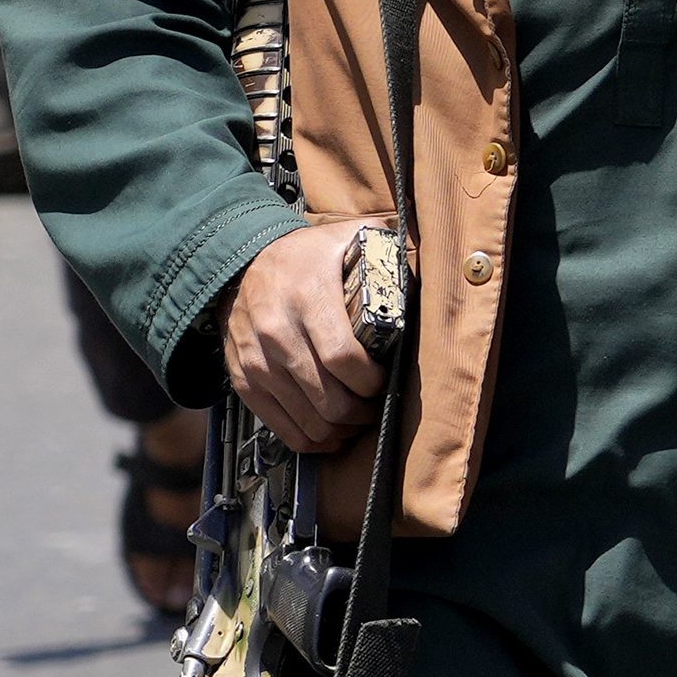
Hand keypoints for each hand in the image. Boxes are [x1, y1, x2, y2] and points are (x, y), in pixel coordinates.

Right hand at [224, 218, 385, 453]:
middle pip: (328, 398)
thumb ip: (389, 250)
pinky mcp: (243, 380)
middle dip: (362, 412)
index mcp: (307, 295)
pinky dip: (312, 439)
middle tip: (376, 406)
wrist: (245, 259)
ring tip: (358, 418)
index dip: (371, 381)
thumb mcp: (348, 237)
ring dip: (341, 429)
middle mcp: (276, 330)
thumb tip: (432, 271)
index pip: (343, 358)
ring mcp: (257, 359)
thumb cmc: (308, 255)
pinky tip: (331, 432)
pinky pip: (281, 428)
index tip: (384, 379)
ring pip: (308, 420)